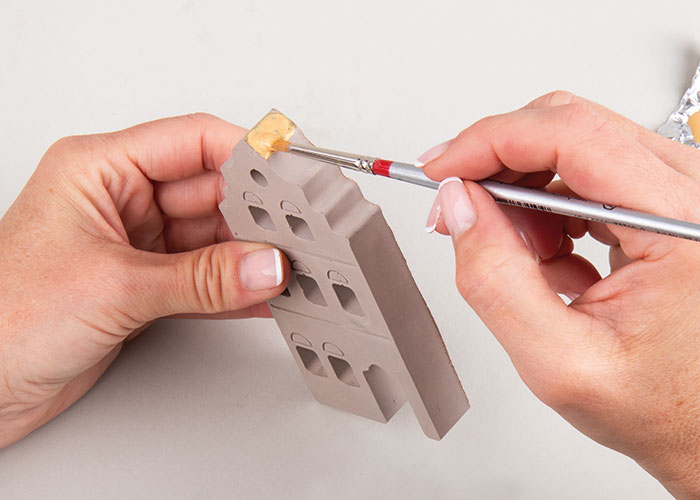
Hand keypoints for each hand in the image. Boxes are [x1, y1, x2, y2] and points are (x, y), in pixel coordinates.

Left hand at [0, 114, 288, 447]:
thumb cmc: (1, 321)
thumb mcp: (114, 286)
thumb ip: (201, 278)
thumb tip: (265, 265)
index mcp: (98, 170)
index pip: (191, 142)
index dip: (247, 150)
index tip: (291, 164)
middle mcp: (120, 202)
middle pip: (210, 192)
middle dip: (258, 213)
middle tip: (304, 228)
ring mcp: (136, 246)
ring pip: (213, 239)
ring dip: (252, 256)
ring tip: (293, 265)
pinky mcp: (145, 287)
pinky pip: (205, 279)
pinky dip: (236, 289)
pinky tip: (265, 294)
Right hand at [421, 91, 699, 498]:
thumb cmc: (664, 405)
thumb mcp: (559, 362)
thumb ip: (495, 281)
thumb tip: (458, 206)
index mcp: (681, 225)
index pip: (572, 136)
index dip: (490, 142)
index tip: (440, 167)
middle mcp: (691, 197)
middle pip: (569, 128)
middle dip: (496, 166)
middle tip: (457, 209)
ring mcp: (678, 197)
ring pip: (570, 150)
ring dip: (522, 198)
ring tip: (522, 262)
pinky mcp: (660, 205)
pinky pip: (584, 178)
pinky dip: (546, 213)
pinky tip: (552, 263)